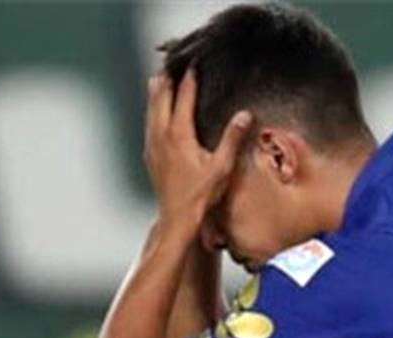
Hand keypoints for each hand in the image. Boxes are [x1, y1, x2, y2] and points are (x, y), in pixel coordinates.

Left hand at [143, 69, 252, 228]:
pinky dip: (152, 110)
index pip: (184, 98)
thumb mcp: (222, 167)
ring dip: (156, 92)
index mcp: (179, 135)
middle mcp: (162, 136)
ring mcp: (153, 145)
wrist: (176, 218)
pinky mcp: (149, 155)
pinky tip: (154, 112)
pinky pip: (148, 124)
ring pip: (151, 110)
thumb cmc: (200, 196)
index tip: (193, 66)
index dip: (189, 80)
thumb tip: (244, 115)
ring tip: (158, 78)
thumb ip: (232, 139)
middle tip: (171, 64)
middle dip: (167, 79)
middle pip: (161, 98)